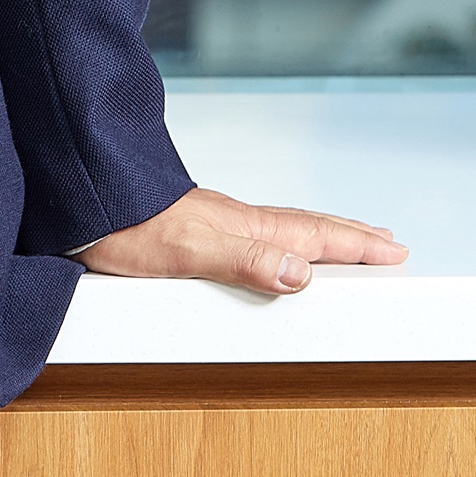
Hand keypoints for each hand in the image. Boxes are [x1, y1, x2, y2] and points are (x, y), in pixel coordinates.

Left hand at [79, 185, 407, 295]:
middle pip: (305, 227)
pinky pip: (256, 233)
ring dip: (318, 235)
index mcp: (243, 227)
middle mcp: (236, 221)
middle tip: (385, 241)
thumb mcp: (187, 253)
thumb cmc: (124, 228)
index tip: (394, 248)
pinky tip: (270, 245)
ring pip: (282, 227)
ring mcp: (216, 222)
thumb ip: (244, 261)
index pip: (313, 237)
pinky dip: (281, 238)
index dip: (355, 245)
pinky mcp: (194, 229)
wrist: (81, 204)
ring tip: (341, 241)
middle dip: (348, 236)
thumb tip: (300, 273)